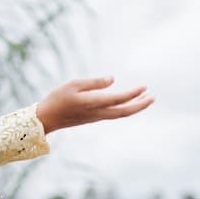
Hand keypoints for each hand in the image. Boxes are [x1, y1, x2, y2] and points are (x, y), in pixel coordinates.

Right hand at [35, 77, 154, 133]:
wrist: (46, 119)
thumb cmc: (57, 99)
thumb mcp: (73, 84)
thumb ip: (94, 83)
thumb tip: (112, 79)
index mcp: (92, 103)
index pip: (118, 99)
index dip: (133, 94)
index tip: (144, 87)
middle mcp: (97, 113)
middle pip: (124, 112)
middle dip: (140, 105)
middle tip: (153, 97)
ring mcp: (96, 117)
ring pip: (120, 114)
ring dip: (134, 107)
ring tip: (146, 98)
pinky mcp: (94, 118)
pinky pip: (114, 114)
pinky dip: (125, 108)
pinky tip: (128, 102)